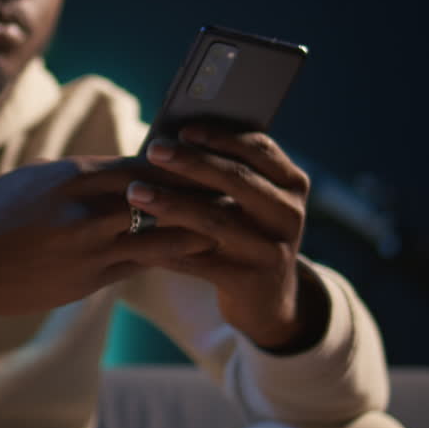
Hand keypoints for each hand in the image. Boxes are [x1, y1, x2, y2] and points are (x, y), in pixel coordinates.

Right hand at [0, 156, 215, 316]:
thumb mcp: (42, 179)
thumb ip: (89, 177)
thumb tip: (132, 172)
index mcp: (74, 174)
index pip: (144, 164)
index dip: (183, 163)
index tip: (214, 159)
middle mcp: (85, 208)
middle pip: (160, 198)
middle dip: (199, 195)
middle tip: (237, 191)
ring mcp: (87, 248)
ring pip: (159, 237)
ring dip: (194, 231)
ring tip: (226, 226)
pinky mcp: (85, 280)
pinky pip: (137, 266)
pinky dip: (166, 258)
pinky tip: (192, 257)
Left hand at [127, 126, 327, 350]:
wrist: (268, 299)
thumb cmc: (246, 232)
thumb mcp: (252, 202)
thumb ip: (227, 172)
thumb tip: (172, 138)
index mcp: (292, 184)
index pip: (259, 148)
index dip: (220, 136)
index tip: (183, 128)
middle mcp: (289, 215)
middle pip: (237, 179)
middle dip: (192, 162)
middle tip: (154, 150)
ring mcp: (272, 250)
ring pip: (216, 219)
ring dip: (171, 202)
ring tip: (135, 192)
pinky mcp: (250, 281)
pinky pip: (200, 260)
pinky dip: (166, 246)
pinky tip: (138, 236)